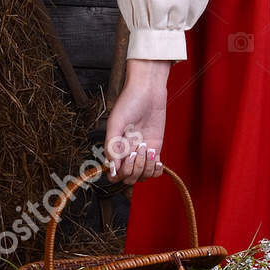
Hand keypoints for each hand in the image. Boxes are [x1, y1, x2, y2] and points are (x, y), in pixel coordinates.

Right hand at [106, 59, 170, 184]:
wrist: (148, 90)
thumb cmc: (129, 102)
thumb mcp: (116, 122)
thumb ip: (112, 145)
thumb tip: (112, 168)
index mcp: (114, 149)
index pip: (114, 175)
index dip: (120, 173)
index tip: (126, 158)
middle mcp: (127, 153)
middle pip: (129, 178)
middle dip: (134, 168)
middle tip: (138, 148)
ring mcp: (141, 153)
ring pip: (142, 176)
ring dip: (146, 167)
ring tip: (147, 149)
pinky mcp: (155, 149)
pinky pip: (154, 170)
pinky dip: (156, 170)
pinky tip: (157, 160)